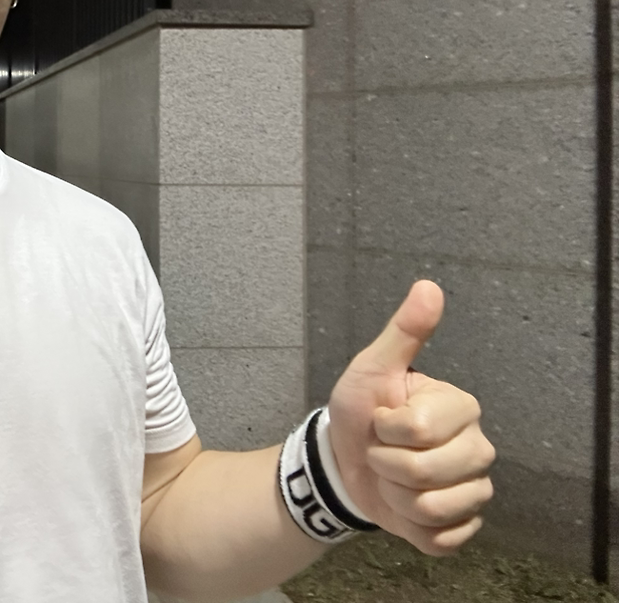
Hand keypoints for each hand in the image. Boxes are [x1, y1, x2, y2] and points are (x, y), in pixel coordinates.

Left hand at [326, 280, 495, 554]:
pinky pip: (440, 539)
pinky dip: (409, 526)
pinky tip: (404, 505)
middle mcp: (479, 449)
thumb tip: (428, 287)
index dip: (384, 429)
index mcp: (462, 407)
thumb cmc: (362, 409)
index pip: (417, 430)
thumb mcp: (372, 367)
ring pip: (431, 508)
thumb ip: (403, 332)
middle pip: (425, 472)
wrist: (346, 461)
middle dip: (385, 463)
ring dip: (395, 495)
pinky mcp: (464, 527)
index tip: (381, 420)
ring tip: (391, 476)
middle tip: (382, 451)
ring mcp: (475, 490)